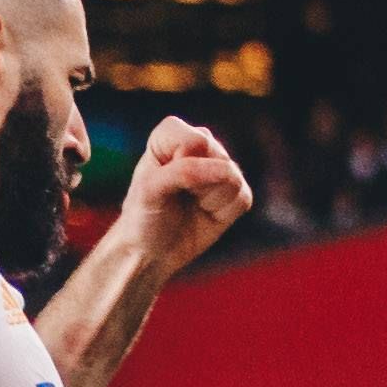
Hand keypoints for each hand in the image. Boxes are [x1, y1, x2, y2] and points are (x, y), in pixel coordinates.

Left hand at [122, 116, 254, 263]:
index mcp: (172, 133)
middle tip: (174, 198)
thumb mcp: (149, 192)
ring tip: (189, 206)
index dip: (180, 167)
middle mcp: (200, 143)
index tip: (160, 183)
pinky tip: (205, 215)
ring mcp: (220, 166)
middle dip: (196, 186)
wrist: (151, 252)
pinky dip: (222, 214)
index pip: (197, 141)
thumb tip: (227, 170)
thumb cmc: (143, 217)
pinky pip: (243, 198)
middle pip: (218, 159)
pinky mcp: (236, 191)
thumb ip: (183, 172)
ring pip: (233, 179)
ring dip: (209, 201)